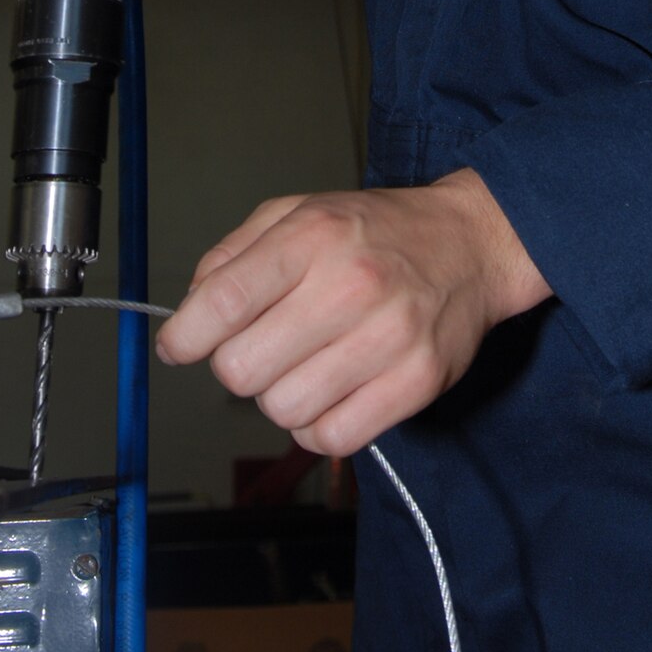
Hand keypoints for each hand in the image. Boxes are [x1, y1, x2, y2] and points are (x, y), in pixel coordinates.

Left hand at [155, 169, 551, 455]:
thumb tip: (191, 310)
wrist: (471, 244)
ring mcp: (387, 338)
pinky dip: (318, 426)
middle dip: (236, 366)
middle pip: (242, 369)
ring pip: (283, 410)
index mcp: (313, 236)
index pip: (223, 301)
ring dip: (280, 397)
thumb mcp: (299, 212)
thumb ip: (235, 254)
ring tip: (305, 365)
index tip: (179, 346)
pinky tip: (331, 392)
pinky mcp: (415, 383)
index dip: (185, 336)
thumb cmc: (377, 232)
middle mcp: (349, 284)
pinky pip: (332, 439)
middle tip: (261, 348)